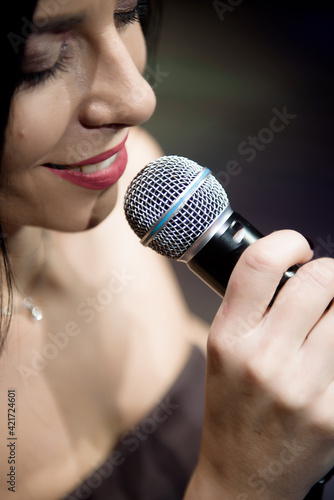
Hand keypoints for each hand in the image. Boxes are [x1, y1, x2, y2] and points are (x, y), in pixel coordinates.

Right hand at [191, 230, 333, 499]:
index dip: (287, 242)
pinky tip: (330, 355)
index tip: (298, 249)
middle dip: (329, 273)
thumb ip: (252, 308)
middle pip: (319, 280)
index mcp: (228, 338)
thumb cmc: (232, 410)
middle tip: (325, 286)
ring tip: (328, 322)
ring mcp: (301, 388)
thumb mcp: (222, 352)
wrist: (244, 477)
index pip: (259, 264)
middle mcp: (262, 359)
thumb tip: (295, 270)